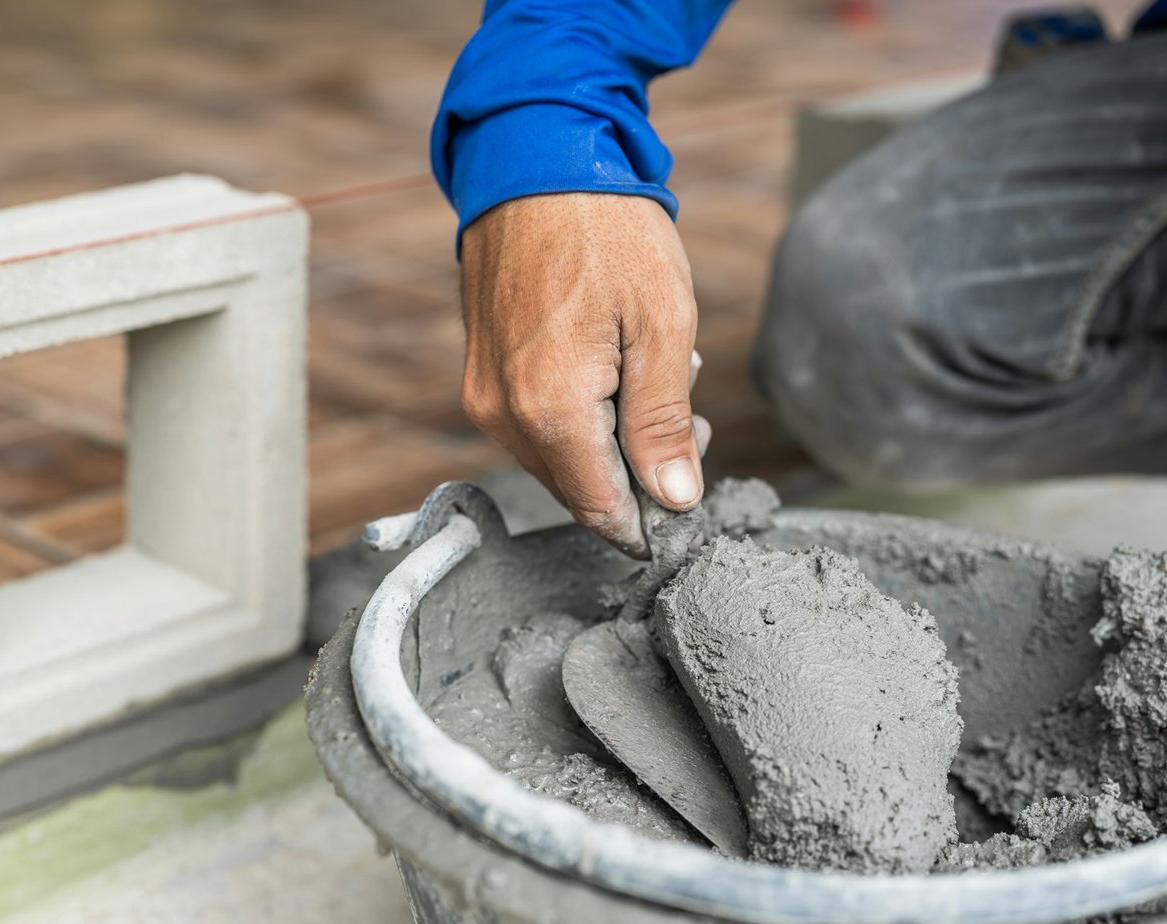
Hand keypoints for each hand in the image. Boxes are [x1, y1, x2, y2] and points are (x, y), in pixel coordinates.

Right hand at [459, 193, 708, 557]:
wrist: (535, 160)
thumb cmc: (606, 230)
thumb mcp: (663, 324)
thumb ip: (664, 422)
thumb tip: (674, 499)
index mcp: (551, 409)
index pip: (601, 507)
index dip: (648, 520)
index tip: (686, 506)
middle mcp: (504, 414)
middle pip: (578, 487)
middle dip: (635, 470)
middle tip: (686, 414)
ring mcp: (484, 394)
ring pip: (556, 456)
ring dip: (607, 439)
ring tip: (649, 371)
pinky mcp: (479, 373)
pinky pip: (532, 423)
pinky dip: (577, 413)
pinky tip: (611, 361)